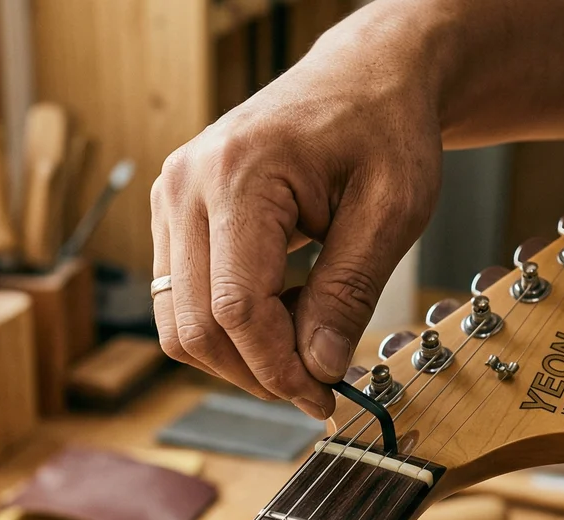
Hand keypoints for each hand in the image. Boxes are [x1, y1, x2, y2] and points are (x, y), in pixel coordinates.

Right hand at [150, 15, 442, 417]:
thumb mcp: (393, 210)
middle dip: (257, 373)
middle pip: (197, 325)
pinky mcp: (173, 214)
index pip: (237, 309)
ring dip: (237, 357)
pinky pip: (182, 298)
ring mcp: (171, 198)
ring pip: (177, 322)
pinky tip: (282, 314)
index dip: (278, 368)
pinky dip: (228, 327)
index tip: (322, 397)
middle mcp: (186, 184)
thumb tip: (319, 368)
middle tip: (317, 389)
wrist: (362, 78)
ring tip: (304, 347)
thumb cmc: (383, 128)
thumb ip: (349, 291)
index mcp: (239, 174)